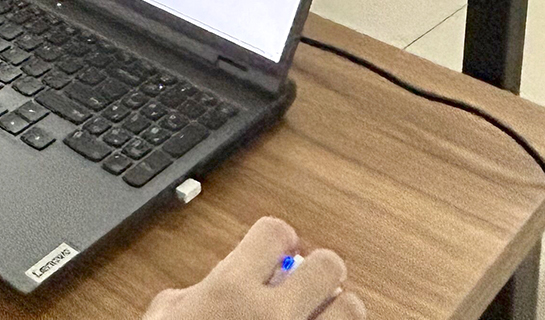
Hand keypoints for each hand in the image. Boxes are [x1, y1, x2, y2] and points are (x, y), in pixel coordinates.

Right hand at [144, 217, 364, 319]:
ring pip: (352, 311)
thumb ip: (192, 297)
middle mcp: (274, 317)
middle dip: (319, 272)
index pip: (274, 233)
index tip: (274, 251)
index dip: (276, 239)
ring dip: (338, 313)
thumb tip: (208, 288)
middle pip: (328, 265)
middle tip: (306, 286)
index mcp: (230, 292)